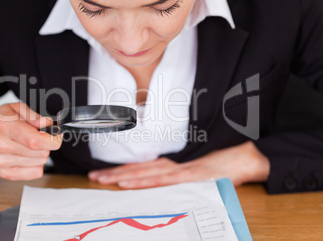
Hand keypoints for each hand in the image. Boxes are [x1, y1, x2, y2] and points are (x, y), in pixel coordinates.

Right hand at [0, 102, 61, 180]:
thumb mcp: (14, 109)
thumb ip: (33, 115)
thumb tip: (47, 123)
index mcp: (4, 127)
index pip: (35, 141)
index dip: (53, 140)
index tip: (57, 136)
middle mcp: (1, 146)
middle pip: (41, 152)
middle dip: (46, 144)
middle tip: (38, 137)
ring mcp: (1, 162)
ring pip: (40, 162)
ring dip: (41, 154)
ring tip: (28, 145)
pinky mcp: (4, 173)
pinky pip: (35, 173)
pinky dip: (37, 164)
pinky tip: (27, 155)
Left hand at [88, 141, 269, 188]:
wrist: (245, 157)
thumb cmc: (223, 164)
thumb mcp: (198, 173)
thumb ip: (180, 177)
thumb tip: (161, 183)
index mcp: (174, 165)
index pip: (143, 168)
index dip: (123, 170)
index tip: (104, 173)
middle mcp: (173, 166)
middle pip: (139, 169)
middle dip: (115, 173)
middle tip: (94, 176)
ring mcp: (180, 170)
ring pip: (146, 173)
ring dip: (123, 176)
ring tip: (103, 179)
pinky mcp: (191, 176)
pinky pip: (163, 180)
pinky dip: (145, 180)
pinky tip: (129, 183)